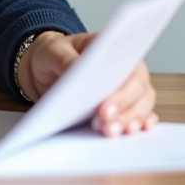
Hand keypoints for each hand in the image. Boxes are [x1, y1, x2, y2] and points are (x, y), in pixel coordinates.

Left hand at [18, 31, 157, 137]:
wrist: (42, 66)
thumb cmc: (53, 54)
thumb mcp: (54, 52)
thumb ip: (67, 61)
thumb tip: (83, 76)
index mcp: (115, 51)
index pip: (130, 70)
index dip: (122, 92)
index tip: (106, 109)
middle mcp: (126, 70)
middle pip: (139, 92)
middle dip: (126, 112)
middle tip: (107, 125)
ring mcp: (126, 90)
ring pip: (142, 107)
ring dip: (130, 122)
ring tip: (110, 132)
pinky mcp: (120, 107)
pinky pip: (138, 117)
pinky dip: (138, 125)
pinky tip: (131, 133)